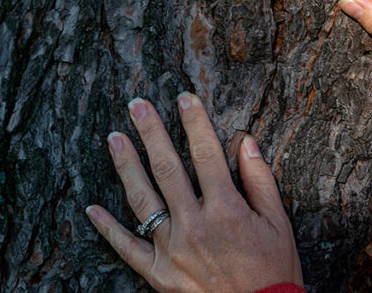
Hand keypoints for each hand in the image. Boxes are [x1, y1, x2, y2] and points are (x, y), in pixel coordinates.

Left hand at [86, 94, 302, 292]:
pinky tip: (92, 209)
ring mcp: (171, 249)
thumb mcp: (278, 223)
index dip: (194, 122)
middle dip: (151, 132)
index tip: (184, 98)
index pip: (206, 153)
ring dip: (126, 166)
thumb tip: (245, 142)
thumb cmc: (273, 270)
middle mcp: (194, 225)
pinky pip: (127, 248)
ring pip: (142, 199)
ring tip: (114, 139)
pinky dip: (108, 228)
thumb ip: (260, 180)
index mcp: (225, 209)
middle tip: (137, 105)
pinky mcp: (158, 274)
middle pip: (167, 168)